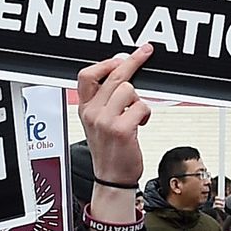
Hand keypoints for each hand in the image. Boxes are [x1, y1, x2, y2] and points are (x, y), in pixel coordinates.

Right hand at [76, 45, 152, 226]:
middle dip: (133, 61)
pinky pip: (141, 107)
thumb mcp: (99, 122)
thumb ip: (107, 98)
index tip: (121, 56)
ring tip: (135, 113)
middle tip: (145, 52)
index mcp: (84, 108)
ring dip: (138, 99)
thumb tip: (122, 70)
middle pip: (113, 76)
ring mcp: (105, 120)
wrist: (112, 178)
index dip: (105, 62)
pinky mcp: (121, 129)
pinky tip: (140, 124)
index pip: (87, 75)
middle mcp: (92, 112)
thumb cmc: (110, 150)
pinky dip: (145, 114)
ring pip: (129, 89)